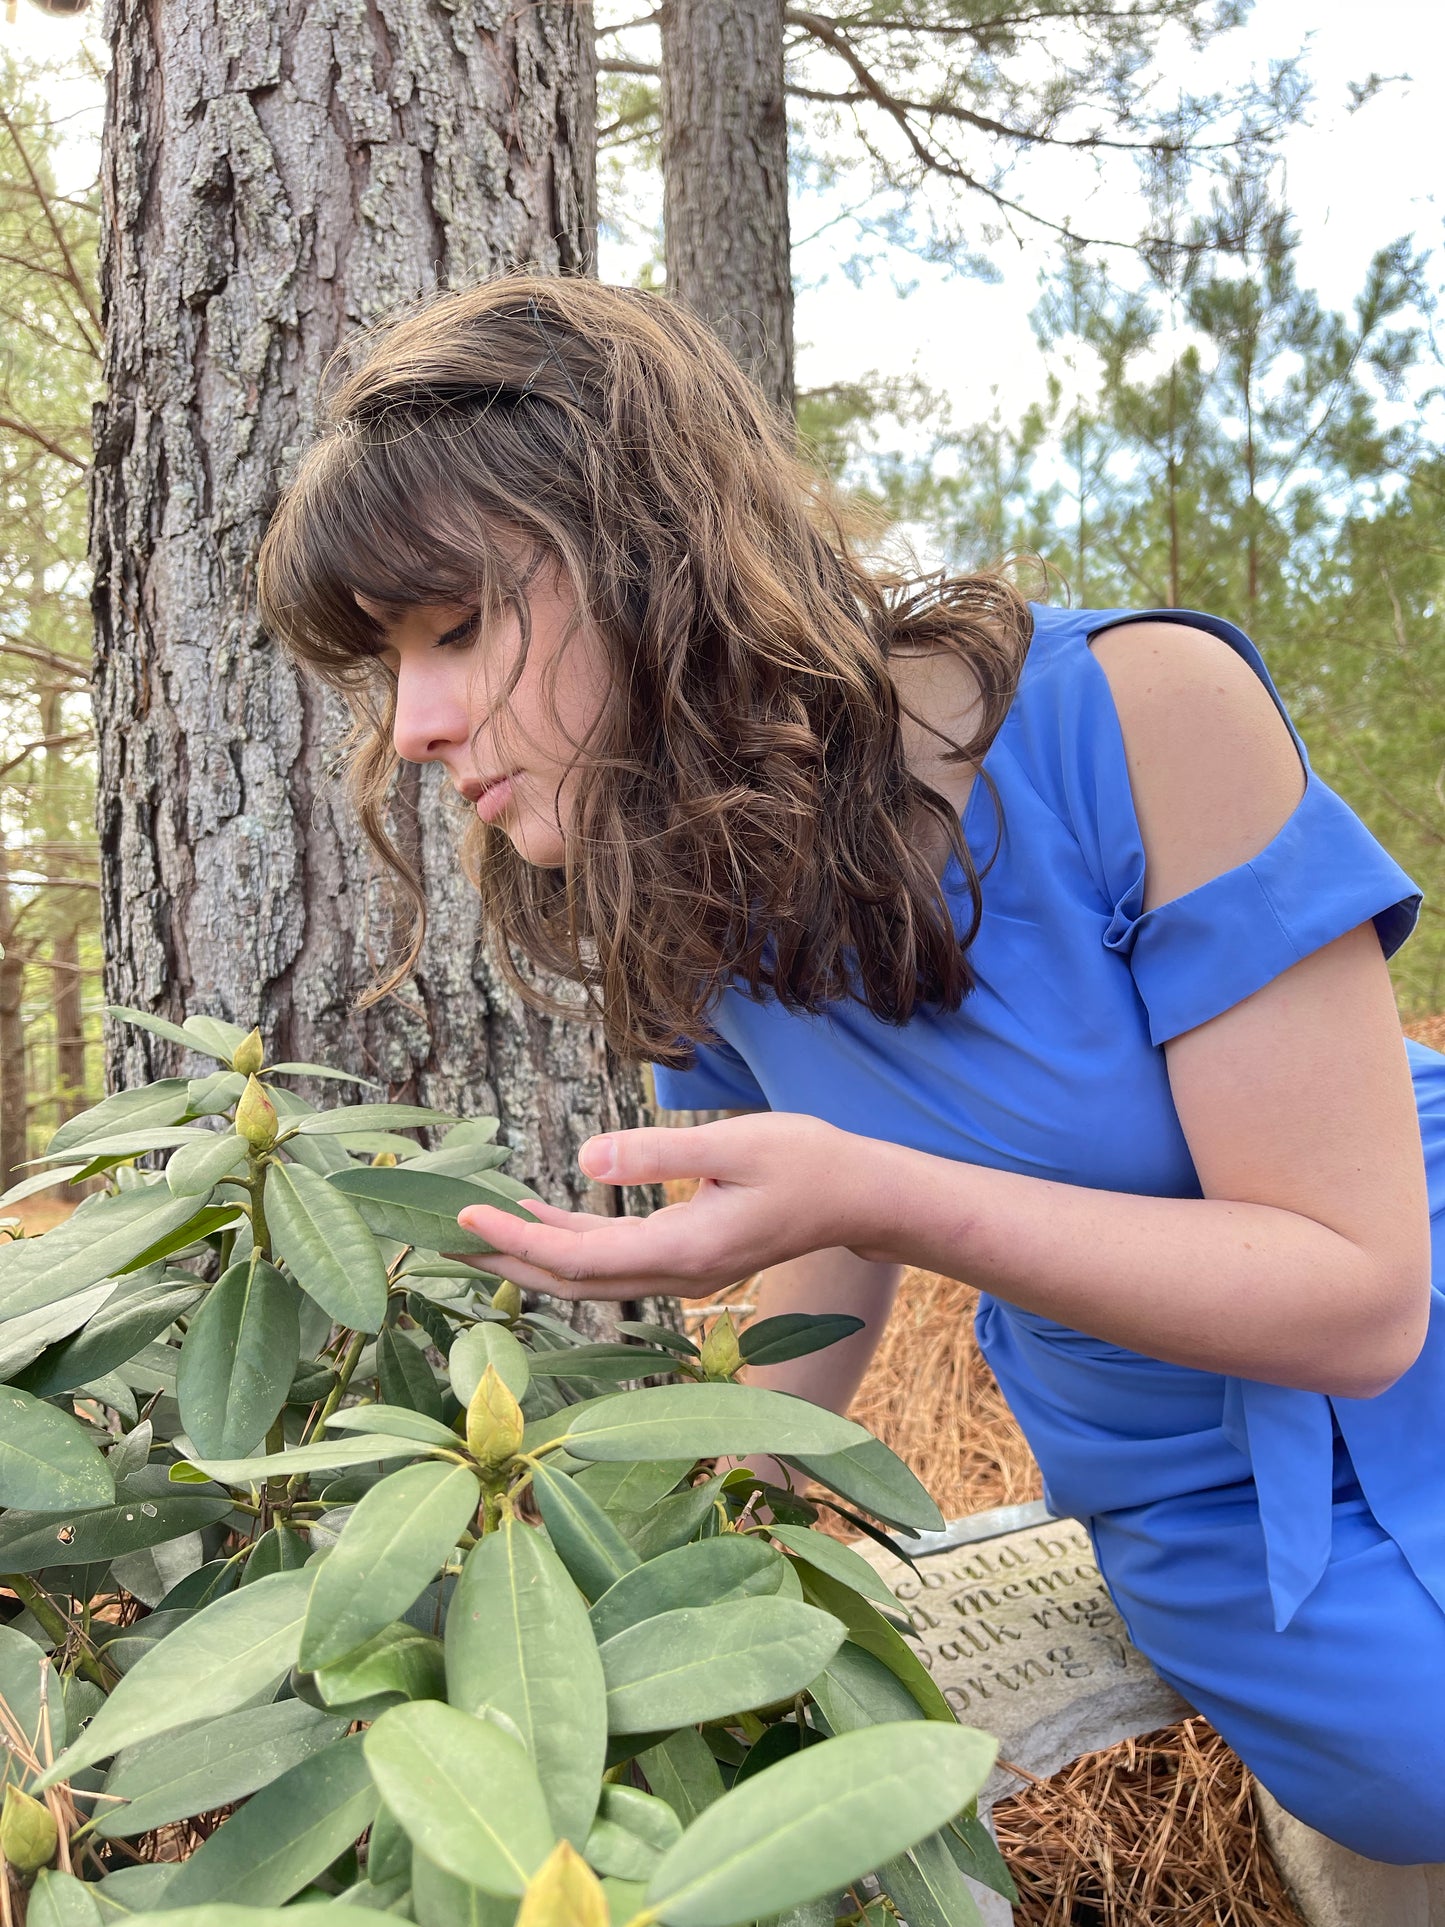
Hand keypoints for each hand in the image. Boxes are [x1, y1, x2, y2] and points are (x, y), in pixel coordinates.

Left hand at [449, 1111, 874, 1301]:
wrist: (862, 1196)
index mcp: (687, 1249)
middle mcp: (678, 1273)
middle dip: (506, 1261)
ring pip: (590, 1275)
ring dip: (532, 1254)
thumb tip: (584, 1160)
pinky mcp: (687, 1256)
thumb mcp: (737, 1142)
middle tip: (441, 1241)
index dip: (519, 1242)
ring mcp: (683, 1271)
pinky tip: (541, 1215)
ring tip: (476, 1229)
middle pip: (574, 1281)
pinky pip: (614, 1259)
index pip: (582, 1259)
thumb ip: (661, 1153)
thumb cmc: (808, 1161)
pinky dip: (569, 1242)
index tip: (466, 1219)